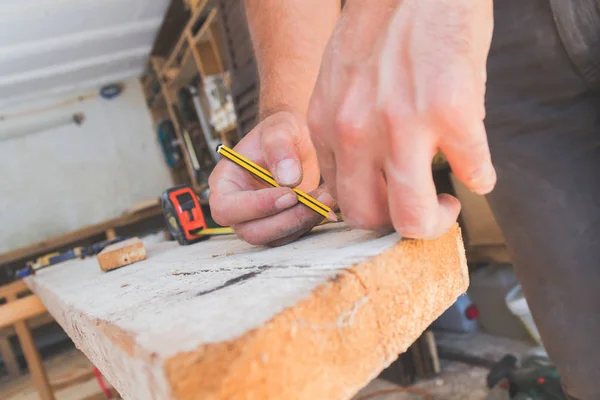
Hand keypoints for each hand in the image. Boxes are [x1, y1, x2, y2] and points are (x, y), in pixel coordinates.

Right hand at [208, 111, 335, 245]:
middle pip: (251, 232)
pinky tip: (326, 202)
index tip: (290, 194)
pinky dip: (311, 222)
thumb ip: (279, 148)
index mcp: (224, 182)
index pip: (227, 208)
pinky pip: (292, 235)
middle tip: (314, 201)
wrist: (297, 140)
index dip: (257, 206)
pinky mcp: (279, 226)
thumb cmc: (281, 132)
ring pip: (275, 238)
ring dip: (303, 222)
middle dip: (286, 220)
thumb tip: (288, 179)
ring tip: (326, 196)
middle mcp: (237, 207)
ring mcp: (258, 220)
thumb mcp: (279, 129)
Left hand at [307, 0, 494, 238]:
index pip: (338, 197)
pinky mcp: (452, 114)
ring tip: (446, 205)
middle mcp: (356, 131)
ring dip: (435, 222)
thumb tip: (371, 174)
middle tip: (418, 214)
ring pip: (411, 217)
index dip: (369, 209)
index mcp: (327, 124)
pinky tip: (479, 166)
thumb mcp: (341, 84)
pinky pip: (473, 173)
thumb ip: (346, 130)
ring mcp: (402, 125)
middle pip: (367, 218)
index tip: (389, 202)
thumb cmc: (382, 27)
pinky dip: (480, 176)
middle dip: (395, 227)